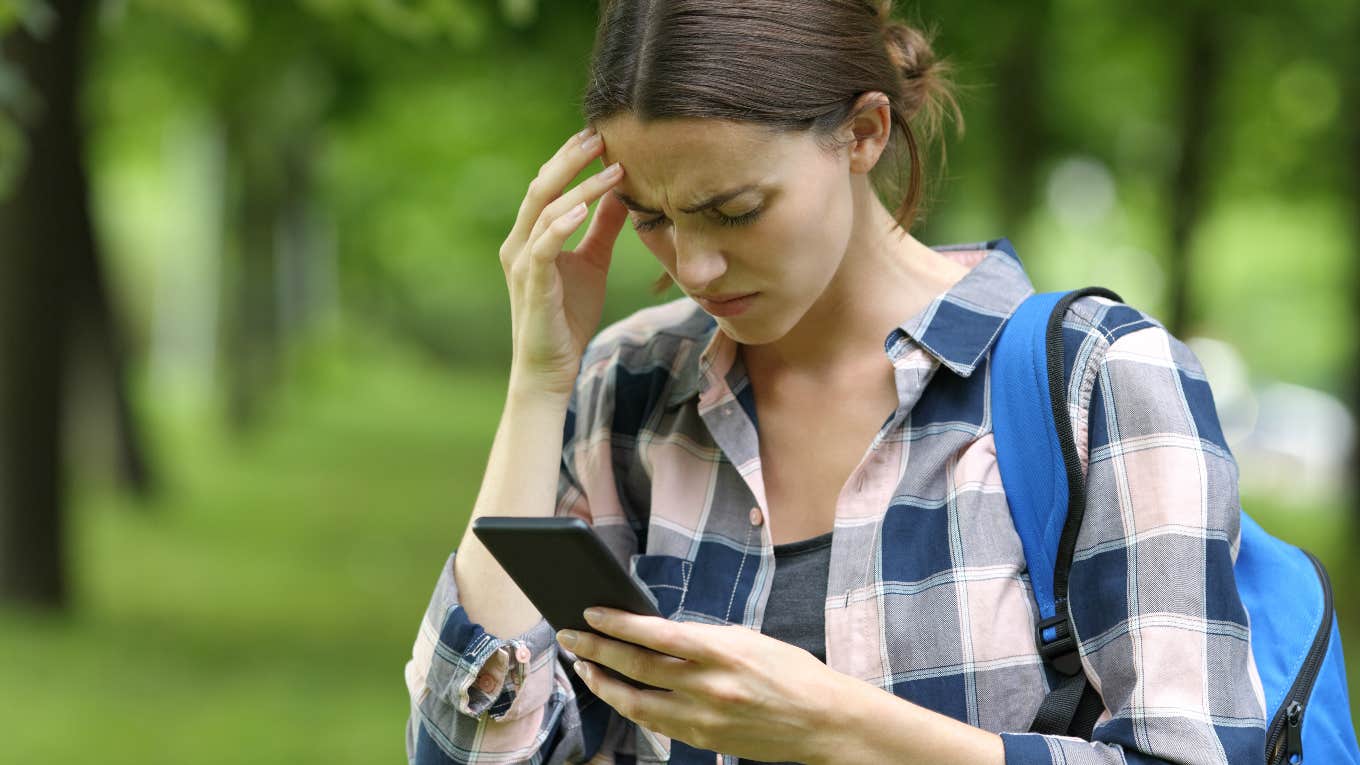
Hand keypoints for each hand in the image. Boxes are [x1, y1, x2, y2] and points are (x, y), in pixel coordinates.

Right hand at [501, 125, 630, 396]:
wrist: (549, 368)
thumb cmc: (568, 317)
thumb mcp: (592, 263)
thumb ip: (601, 229)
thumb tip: (621, 195)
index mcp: (530, 235)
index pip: (548, 185)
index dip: (570, 158)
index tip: (600, 135)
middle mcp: (518, 243)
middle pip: (541, 187)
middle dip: (571, 159)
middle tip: (601, 136)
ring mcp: (522, 263)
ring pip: (545, 210)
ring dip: (580, 186)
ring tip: (611, 168)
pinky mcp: (532, 285)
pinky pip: (543, 246)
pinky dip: (562, 223)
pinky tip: (585, 207)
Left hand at [557, 607, 843, 762]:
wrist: (823, 721)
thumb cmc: (790, 672)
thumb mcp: (748, 640)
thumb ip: (702, 639)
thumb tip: (656, 635)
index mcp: (722, 651)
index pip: (656, 635)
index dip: (618, 624)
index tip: (592, 613)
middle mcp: (709, 686)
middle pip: (637, 668)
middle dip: (596, 650)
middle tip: (569, 637)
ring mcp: (704, 718)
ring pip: (636, 702)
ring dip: (603, 683)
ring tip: (583, 667)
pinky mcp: (704, 740)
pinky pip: (655, 723)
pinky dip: (630, 705)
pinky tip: (617, 692)